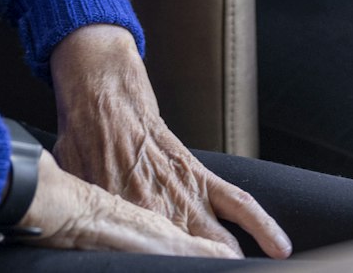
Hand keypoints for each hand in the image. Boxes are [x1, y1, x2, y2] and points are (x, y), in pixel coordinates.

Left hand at [47, 26, 288, 257]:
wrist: (103, 98)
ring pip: (220, 243)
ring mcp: (184, 196)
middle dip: (203, 269)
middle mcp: (159, 214)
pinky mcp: (200, 176)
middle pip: (190, 260)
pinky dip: (262, 225)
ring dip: (230, 261)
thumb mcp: (73, 188)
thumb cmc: (83, 141)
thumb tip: (80, 240)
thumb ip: (85, 218)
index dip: (162, 269)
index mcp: (125, 220)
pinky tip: (279, 247)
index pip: (148, 260)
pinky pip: (239, 203)